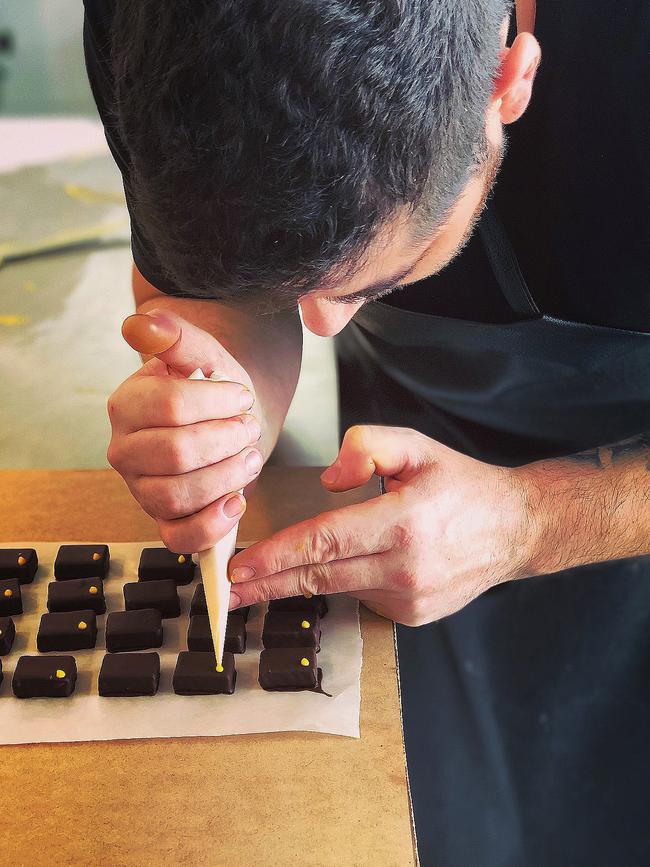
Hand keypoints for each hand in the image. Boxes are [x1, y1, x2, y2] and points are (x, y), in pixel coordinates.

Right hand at [108, 309, 263, 550]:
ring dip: (227, 477)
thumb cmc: (213, 388)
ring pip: (177, 496)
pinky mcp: (163, 521)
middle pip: (176, 453)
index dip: (217, 402)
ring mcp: (141, 489)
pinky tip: (235, 501)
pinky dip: (212, 524)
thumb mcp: (203, 354)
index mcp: (127, 404)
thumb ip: (176, 336)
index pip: (171, 406)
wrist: (227, 419)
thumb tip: (140, 325)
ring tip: (249, 457)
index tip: (240, 396)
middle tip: (248, 428)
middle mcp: (125, 451)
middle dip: (227, 440)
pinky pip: (179, 539)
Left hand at [228, 425, 535, 625]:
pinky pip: (362, 596)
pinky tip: (348, 565)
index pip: (324, 542)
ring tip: (265, 577)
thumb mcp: (418, 446)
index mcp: (403, 523)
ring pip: (338, 587)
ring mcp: (409, 598)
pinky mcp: (412, 615)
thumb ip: (368, 447)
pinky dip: (345, 581)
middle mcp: (405, 568)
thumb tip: (328, 480)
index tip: (239, 567)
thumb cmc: (462, 485)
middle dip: (268, 583)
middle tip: (228, 590)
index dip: (276, 555)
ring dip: (301, 580)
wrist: (514, 529)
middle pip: (319, 576)